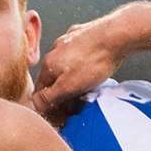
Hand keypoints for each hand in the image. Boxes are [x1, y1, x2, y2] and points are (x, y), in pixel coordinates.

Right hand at [33, 6, 138, 120]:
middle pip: (53, 78)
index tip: (59, 114)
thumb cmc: (95, 59)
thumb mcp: (69, 86)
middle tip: (74, 105)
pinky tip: (93, 70)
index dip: (48, 105)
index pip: (39, 90)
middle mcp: (55, 50)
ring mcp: (69, 41)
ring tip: (86, 89)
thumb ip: (49, 97)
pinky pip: (79, 55)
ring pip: (66, 66)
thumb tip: (34, 105)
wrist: (115, 35)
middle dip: (61, 93)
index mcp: (48, 63)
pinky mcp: (83, 36)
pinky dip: (82, 66)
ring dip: (72, 79)